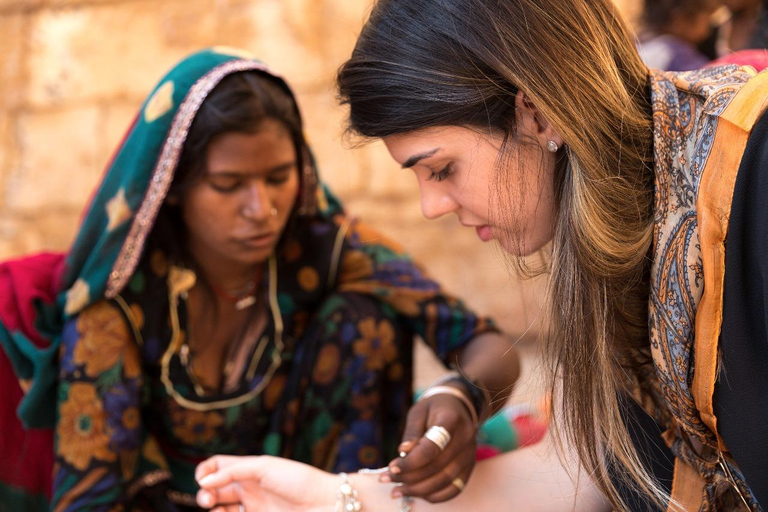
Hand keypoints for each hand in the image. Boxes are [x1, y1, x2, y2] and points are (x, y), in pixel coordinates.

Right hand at [195, 455, 336, 511]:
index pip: (217, 467)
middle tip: (208, 500)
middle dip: (204, 495)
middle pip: (214, 491)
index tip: (203, 479)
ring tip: (218, 510)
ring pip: (220, 510)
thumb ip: (233, 471)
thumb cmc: (298, 480)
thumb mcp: (264, 467)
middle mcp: (248, 490)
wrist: (325, 503)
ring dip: (212, 510)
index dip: (205, 471)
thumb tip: (204, 481)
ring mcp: (252, 508)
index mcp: (249, 471)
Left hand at [385, 391, 476, 502]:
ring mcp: (469, 454)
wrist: (458, 407)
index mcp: (451, 420)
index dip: (411, 462)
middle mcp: (465, 439)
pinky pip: (455, 488)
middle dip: (410, 478)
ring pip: (445, 481)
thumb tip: (403, 452)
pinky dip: (435, 495)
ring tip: (396, 491)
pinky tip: (417, 493)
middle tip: (387, 479)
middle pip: (437, 466)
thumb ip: (412, 431)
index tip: (392, 467)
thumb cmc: (433, 408)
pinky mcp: (469, 467)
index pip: (432, 447)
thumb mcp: (418, 411)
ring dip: (419, 490)